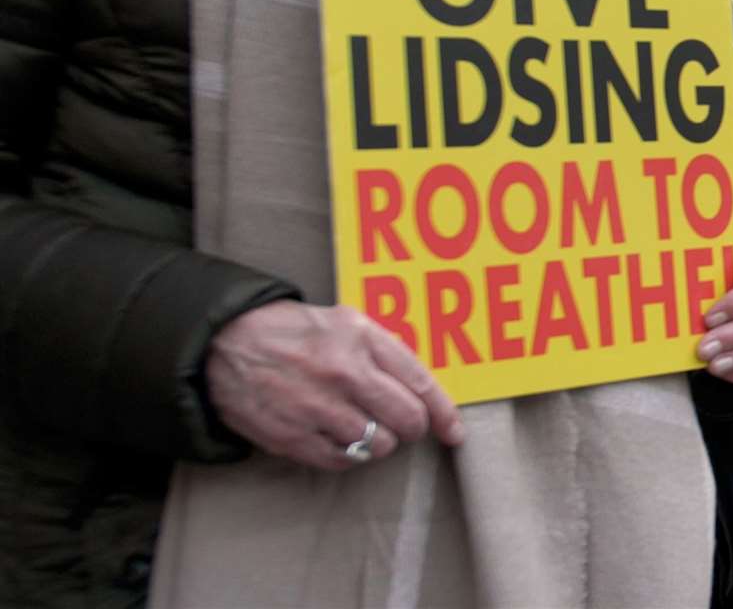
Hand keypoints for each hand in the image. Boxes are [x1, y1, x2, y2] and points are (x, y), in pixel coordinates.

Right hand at [207, 301, 464, 471]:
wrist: (227, 344)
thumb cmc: (295, 332)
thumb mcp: (346, 321)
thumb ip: (385, 349)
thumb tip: (421, 386)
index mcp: (361, 339)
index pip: (420, 383)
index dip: (444, 413)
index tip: (454, 432)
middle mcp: (343, 373)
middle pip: (406, 419)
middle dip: (412, 428)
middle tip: (403, 426)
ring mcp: (317, 408)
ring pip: (378, 445)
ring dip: (379, 442)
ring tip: (364, 426)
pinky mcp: (293, 437)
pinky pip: (342, 461)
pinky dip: (348, 455)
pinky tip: (339, 438)